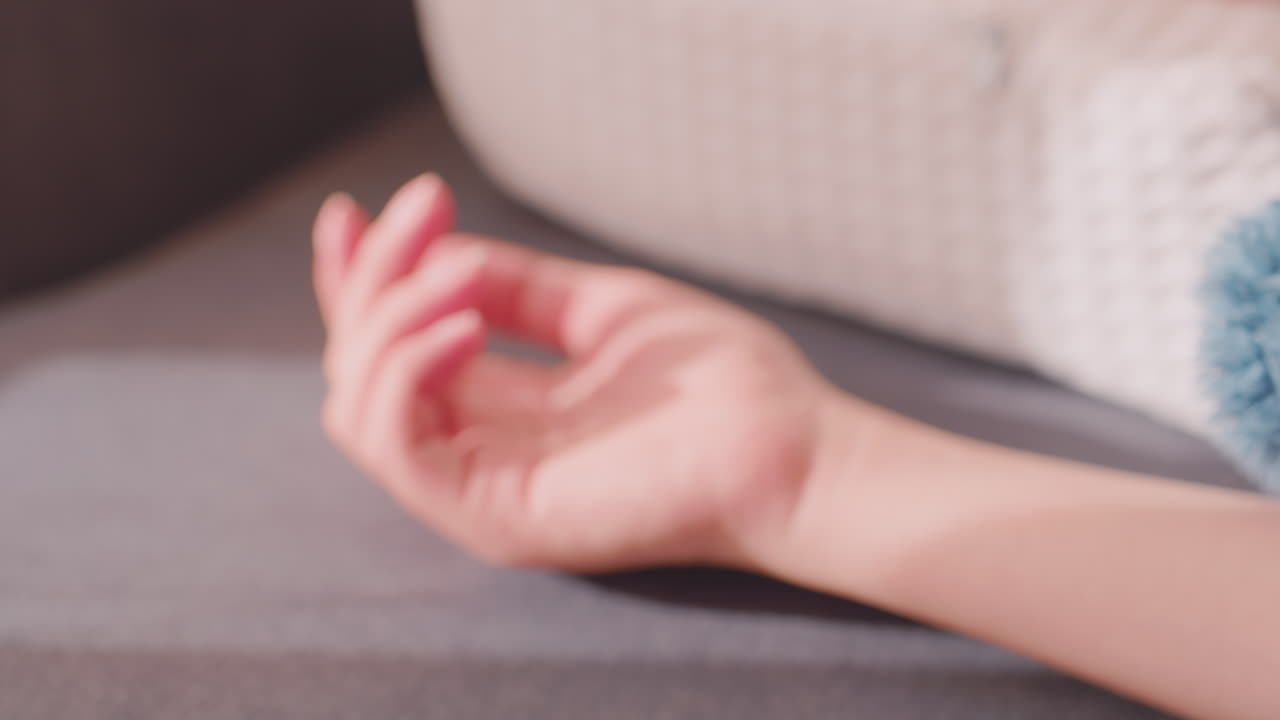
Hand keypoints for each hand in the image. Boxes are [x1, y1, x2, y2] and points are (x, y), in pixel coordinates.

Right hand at [313, 175, 850, 571]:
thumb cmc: (716, 385)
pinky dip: (407, 370)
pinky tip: (466, 324)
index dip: (359, 281)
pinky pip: (396, 445)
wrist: (788, 447)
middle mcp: (477, 454)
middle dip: (374, 277)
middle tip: (425, 211)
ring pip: (359, 406)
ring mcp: (478, 492)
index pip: (389, 351)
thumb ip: (517, 292)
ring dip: (390, 316)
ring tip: (460, 270)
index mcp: (500, 413)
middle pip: (361, 369)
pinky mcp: (491, 517)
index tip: (354, 211)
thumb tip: (439, 252)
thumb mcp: (602, 311)